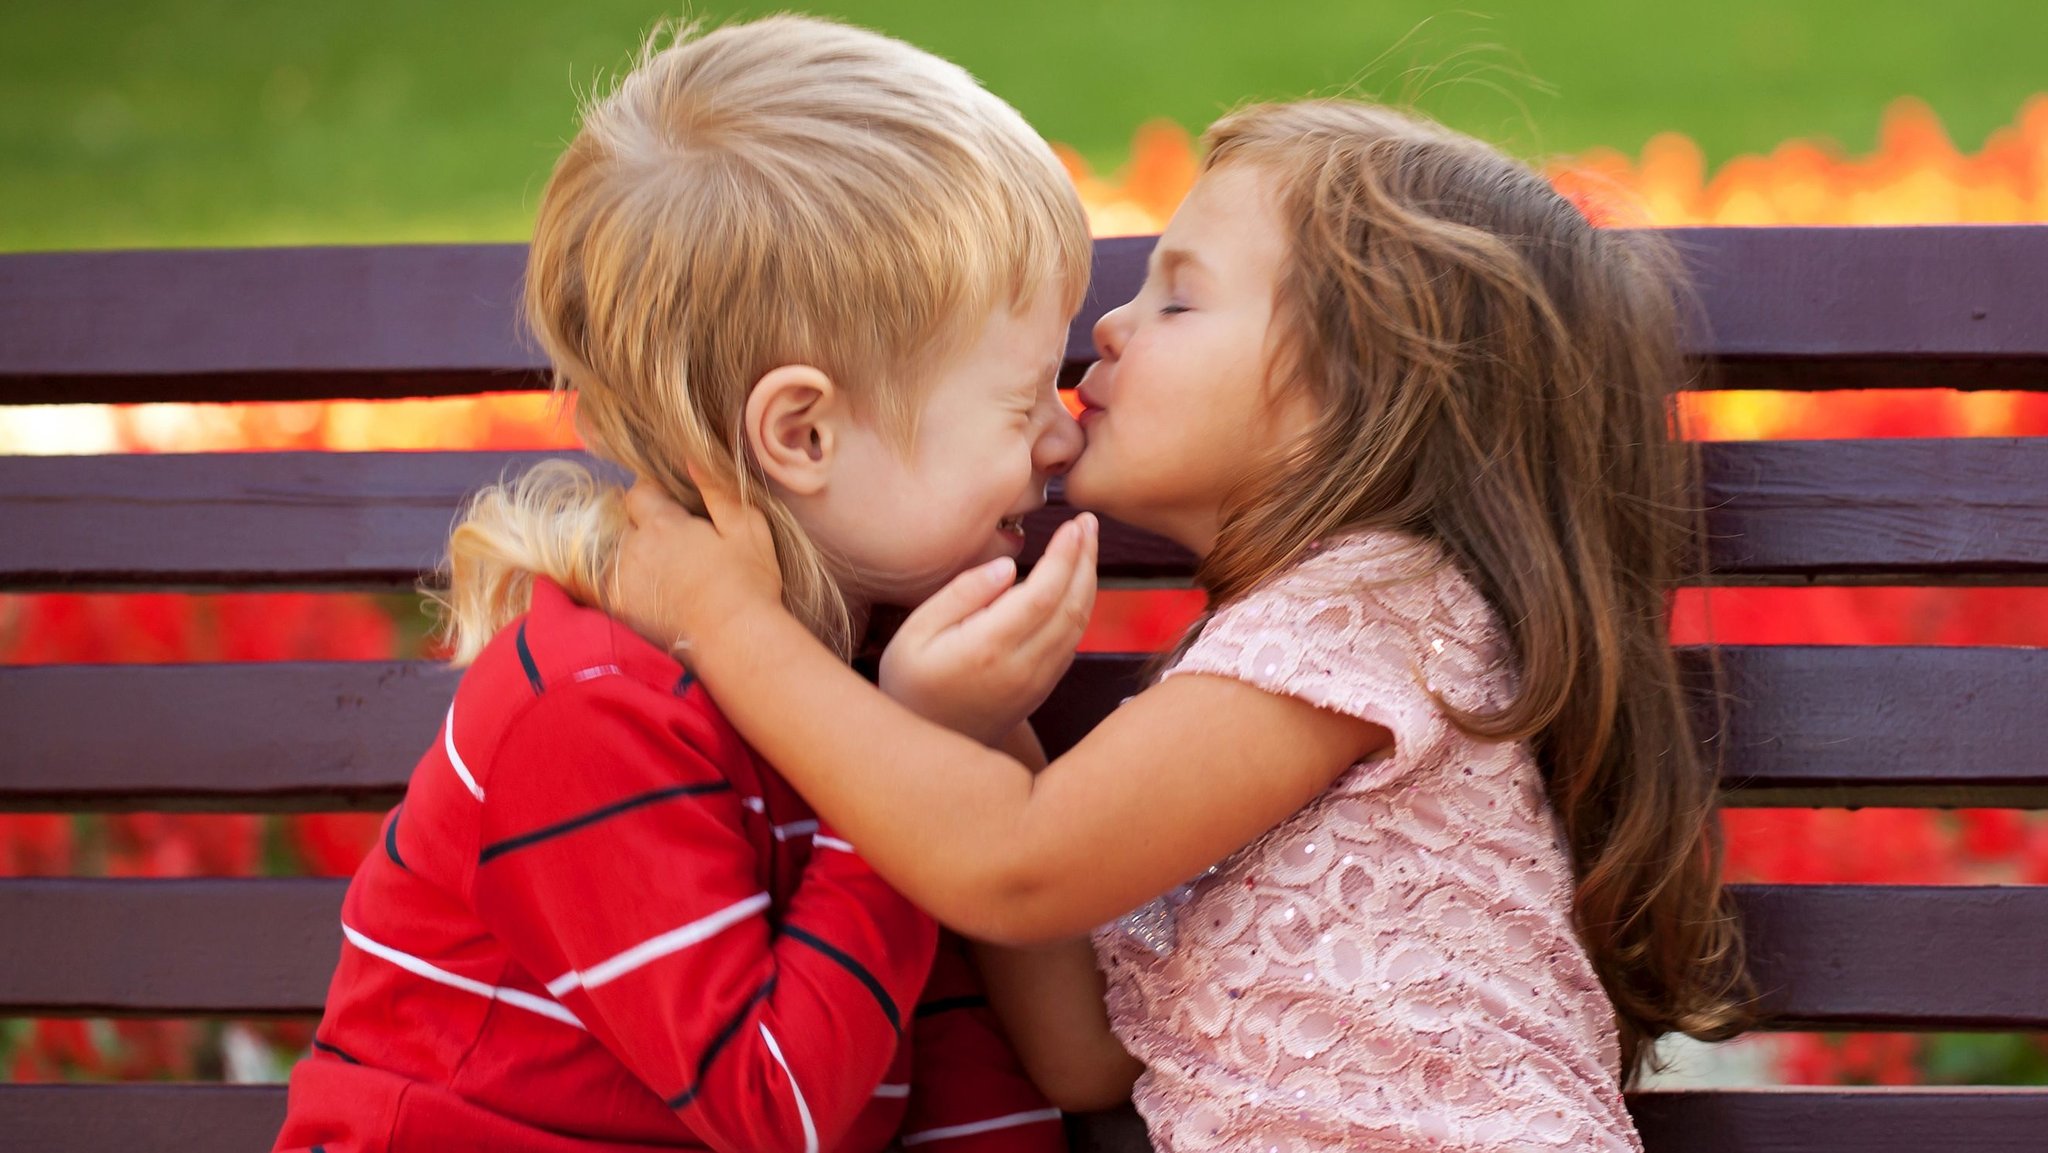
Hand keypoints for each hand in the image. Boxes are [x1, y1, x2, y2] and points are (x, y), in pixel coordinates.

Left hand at [615, 471, 781, 654]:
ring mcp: (621, 582)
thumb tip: (691, 457)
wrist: (735, 643)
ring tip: (664, 573)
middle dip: (642, 526)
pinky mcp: (618, 610)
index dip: (653, 495)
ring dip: (633, 556)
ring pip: (617, 554)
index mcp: (662, 525)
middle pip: (624, 523)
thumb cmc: (748, 585)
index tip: (671, 508)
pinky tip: (653, 594)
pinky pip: (610, 585)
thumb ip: (717, 490)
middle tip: (673, 545)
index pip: (638, 492)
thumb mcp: (748, 528)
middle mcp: (634, 549)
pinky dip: (625, 585)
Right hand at [879, 513, 1097, 746]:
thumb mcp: (914, 633)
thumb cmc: (910, 681)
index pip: (1042, 594)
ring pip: (1078, 625)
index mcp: (988, 648)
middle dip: (1085, 560)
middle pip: (1071, 606)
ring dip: (1088, 581)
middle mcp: (1021, 667)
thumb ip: (960, 594)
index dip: (1064, 557)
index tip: (1074, 525)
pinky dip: (1081, 607)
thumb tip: (1006, 566)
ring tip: (1086, 545)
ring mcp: (1036, 682)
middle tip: (1088, 523)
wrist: (924, 744)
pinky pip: (1072, 643)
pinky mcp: (1041, 690)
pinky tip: (1076, 583)